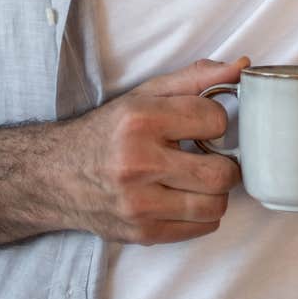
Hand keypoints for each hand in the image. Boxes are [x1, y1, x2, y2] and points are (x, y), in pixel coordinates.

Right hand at [58, 57, 249, 244]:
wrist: (55, 176)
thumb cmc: (107, 132)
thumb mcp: (146, 95)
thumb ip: (196, 79)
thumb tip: (243, 66)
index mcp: (140, 121)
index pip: (216, 120)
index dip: (216, 121)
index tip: (203, 125)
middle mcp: (137, 164)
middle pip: (221, 173)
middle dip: (224, 163)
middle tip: (210, 157)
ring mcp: (138, 204)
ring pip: (215, 205)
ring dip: (215, 192)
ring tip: (197, 178)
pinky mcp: (141, 233)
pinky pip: (201, 228)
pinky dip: (202, 214)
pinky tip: (184, 198)